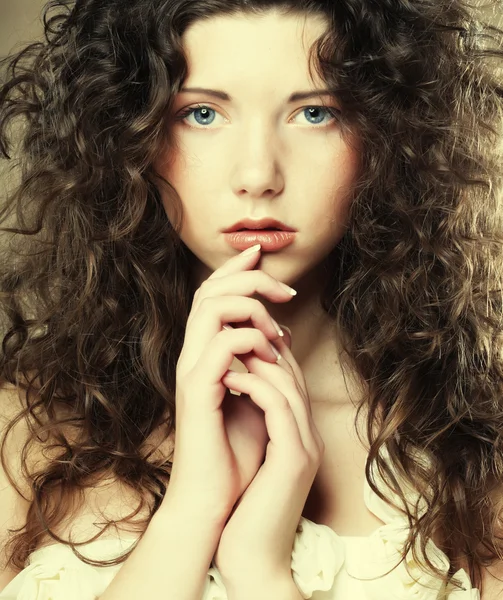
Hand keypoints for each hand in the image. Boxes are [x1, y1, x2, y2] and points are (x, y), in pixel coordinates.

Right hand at [165, 245, 295, 523]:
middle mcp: (193, 356)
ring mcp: (192, 372)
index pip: (213, 296)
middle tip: (285, 289)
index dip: (237, 269)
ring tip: (279, 329)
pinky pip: (222, 345)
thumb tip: (281, 334)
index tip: (265, 253)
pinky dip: (251, 339)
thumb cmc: (238, 451)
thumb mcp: (256, 396)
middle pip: (209, 291)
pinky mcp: (198, 391)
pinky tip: (272, 354)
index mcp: (205, 354)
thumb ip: (261, 363)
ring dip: (251, 307)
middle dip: (248, 277)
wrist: (217, 498)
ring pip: (210, 309)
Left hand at [213, 319, 324, 584]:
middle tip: (237, 331)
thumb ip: (257, 427)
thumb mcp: (256, 459)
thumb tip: (240, 394)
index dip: (268, 353)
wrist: (253, 560)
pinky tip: (230, 377)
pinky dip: (254, 385)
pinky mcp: (293, 459)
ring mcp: (306, 447)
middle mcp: (309, 437)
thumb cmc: (247, 510)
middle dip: (266, 346)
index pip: (290, 382)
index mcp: (300, 436)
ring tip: (232, 347)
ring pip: (289, 385)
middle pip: (294, 376)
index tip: (240, 338)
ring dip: (259, 360)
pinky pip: (278, 408)